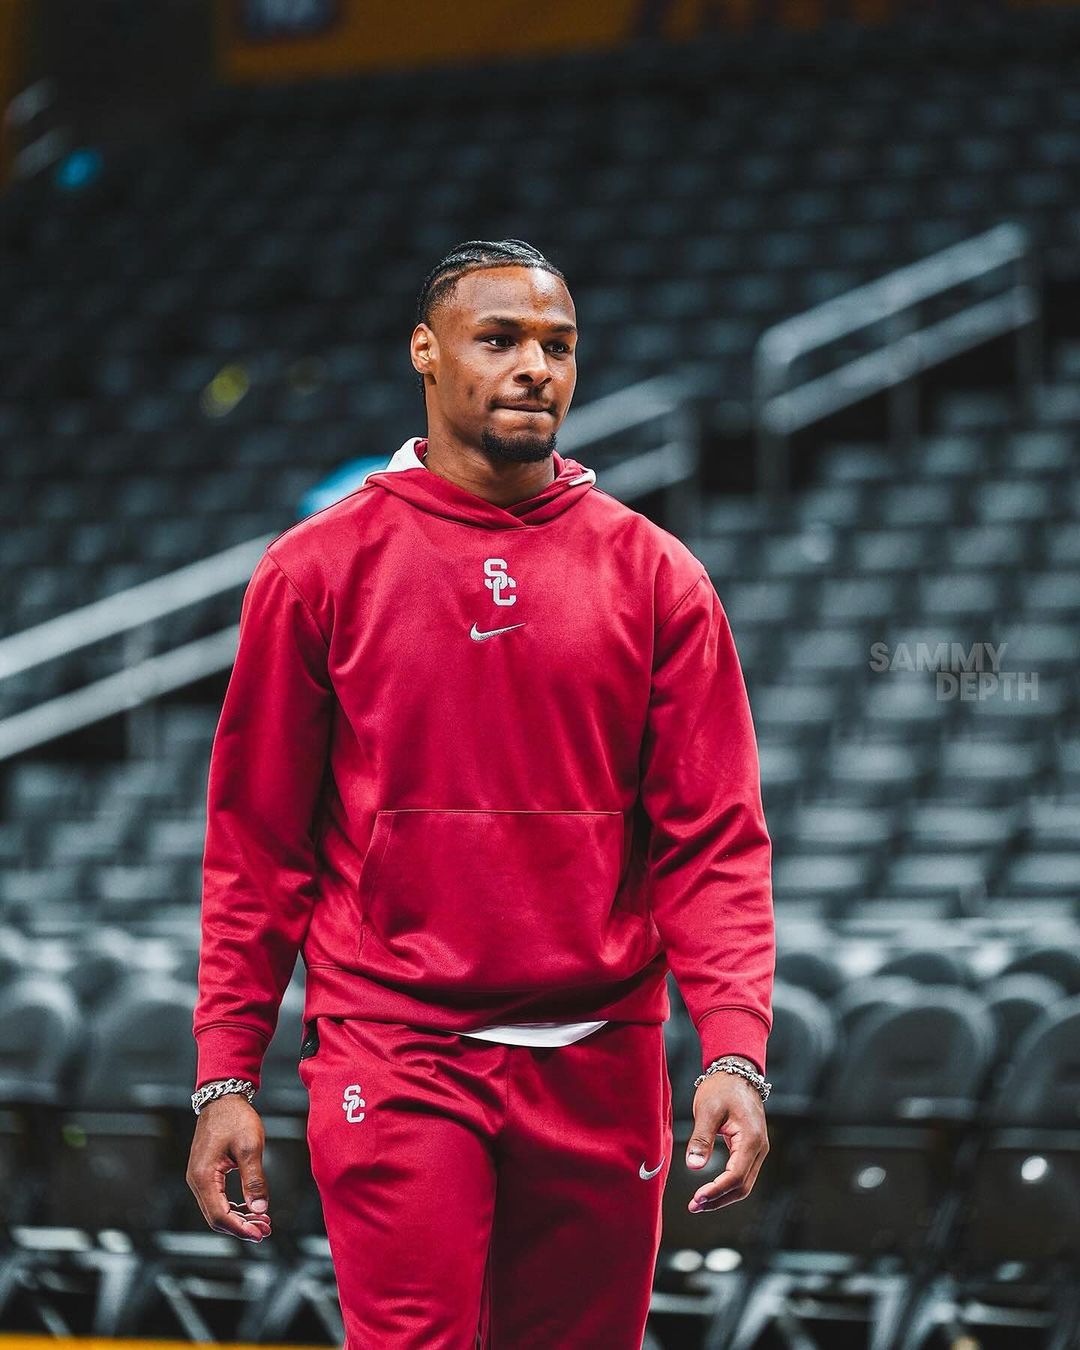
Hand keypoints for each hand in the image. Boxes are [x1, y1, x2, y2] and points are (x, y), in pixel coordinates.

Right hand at [186, 1094, 272, 1241]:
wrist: (223, 1097)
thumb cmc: (236, 1118)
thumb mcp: (250, 1147)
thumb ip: (254, 1179)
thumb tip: (260, 1209)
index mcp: (203, 1176)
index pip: (219, 1215)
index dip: (240, 1228)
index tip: (260, 1234)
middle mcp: (196, 1180)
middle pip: (216, 1217)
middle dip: (241, 1226)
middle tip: (266, 1230)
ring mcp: (199, 1177)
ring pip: (216, 1209)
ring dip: (239, 1218)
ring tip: (263, 1221)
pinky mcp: (205, 1173)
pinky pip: (218, 1198)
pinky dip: (234, 1206)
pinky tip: (251, 1207)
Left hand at [684, 1071, 768, 1213]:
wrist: (736, 1072)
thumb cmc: (722, 1088)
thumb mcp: (707, 1110)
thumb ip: (701, 1138)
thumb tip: (694, 1166)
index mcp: (751, 1139)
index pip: (736, 1176)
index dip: (716, 1190)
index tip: (697, 1198)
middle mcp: (760, 1148)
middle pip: (742, 1186)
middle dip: (718, 1199)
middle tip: (694, 1206)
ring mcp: (758, 1150)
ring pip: (743, 1184)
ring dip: (722, 1196)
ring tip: (698, 1203)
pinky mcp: (751, 1149)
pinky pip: (741, 1174)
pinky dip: (726, 1185)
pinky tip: (709, 1190)